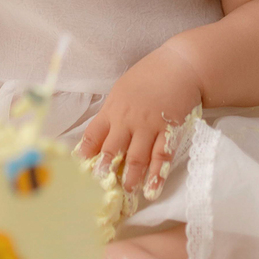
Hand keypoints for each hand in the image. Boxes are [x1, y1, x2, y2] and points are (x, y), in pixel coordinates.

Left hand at [77, 44, 202, 197]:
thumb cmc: (149, 76)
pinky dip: (157, 175)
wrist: (179, 66)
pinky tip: (152, 189)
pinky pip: (161, 156)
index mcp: (113, 109)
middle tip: (100, 187)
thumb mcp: (122, 90)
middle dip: (105, 169)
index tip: (79, 168)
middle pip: (112, 149)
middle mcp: (128, 119)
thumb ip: (112, 112)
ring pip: (137, 157)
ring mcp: (149, 126)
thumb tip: (99, 136)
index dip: (85, 152)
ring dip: (131, 177)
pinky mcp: (169, 131)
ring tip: (127, 191)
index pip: (94, 134)